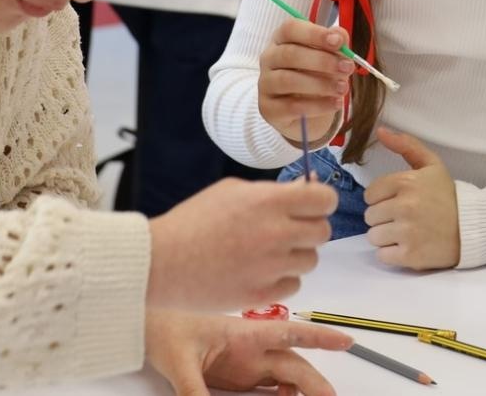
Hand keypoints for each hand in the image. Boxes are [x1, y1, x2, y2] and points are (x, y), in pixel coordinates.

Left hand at [146, 309, 351, 395]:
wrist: (149, 324)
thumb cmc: (165, 331)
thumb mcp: (177, 362)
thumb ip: (193, 390)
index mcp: (244, 335)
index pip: (289, 333)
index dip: (320, 337)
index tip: (347, 341)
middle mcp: (252, 348)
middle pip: (293, 365)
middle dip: (314, 382)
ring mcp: (247, 362)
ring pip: (285, 378)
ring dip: (300, 391)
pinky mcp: (238, 375)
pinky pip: (269, 388)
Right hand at [148, 178, 335, 310]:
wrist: (161, 262)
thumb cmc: (193, 221)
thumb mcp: (233, 191)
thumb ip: (274, 192)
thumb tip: (308, 189)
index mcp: (269, 201)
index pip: (325, 200)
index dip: (321, 202)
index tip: (312, 206)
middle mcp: (276, 233)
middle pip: (322, 232)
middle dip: (309, 229)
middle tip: (288, 230)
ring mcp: (271, 267)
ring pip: (310, 260)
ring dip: (296, 255)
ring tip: (268, 252)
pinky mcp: (262, 295)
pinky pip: (294, 285)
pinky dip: (282, 279)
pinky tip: (259, 272)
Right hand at [259, 18, 354, 141]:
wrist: (306, 111)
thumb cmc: (317, 75)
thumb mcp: (330, 57)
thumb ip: (336, 44)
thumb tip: (339, 35)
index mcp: (282, 39)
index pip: (290, 29)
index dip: (314, 34)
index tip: (338, 42)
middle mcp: (269, 58)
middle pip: (289, 54)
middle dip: (322, 61)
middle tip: (347, 68)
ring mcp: (265, 83)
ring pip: (288, 80)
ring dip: (320, 84)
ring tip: (343, 88)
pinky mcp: (268, 108)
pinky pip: (291, 106)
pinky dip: (317, 105)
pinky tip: (335, 103)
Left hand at [363, 126, 460, 269]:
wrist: (474, 227)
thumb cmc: (448, 195)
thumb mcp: (431, 164)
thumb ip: (406, 145)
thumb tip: (379, 130)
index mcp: (406, 182)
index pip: (370, 194)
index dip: (383, 198)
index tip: (399, 201)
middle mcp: (404, 206)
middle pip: (370, 216)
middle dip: (384, 217)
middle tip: (405, 218)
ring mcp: (407, 232)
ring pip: (373, 236)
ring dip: (387, 237)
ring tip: (407, 232)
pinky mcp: (410, 256)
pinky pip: (382, 256)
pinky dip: (392, 254)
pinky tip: (408, 246)